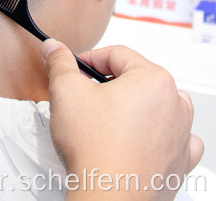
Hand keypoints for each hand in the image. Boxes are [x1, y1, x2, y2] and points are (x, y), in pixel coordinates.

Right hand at [41, 40, 203, 199]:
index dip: (88, 60)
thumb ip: (60, 62)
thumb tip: (54, 48)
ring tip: (106, 118)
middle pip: (135, 78)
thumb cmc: (95, 148)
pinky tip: (135, 136)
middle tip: (85, 96)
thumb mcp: (66, 90)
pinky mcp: (178, 160)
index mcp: (153, 79)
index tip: (75, 70)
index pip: (116, 54)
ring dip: (132, 105)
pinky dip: (155, 132)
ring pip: (155, 104)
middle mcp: (175, 103)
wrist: (107, 196)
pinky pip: (173, 136)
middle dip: (108, 84)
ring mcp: (180, 133)